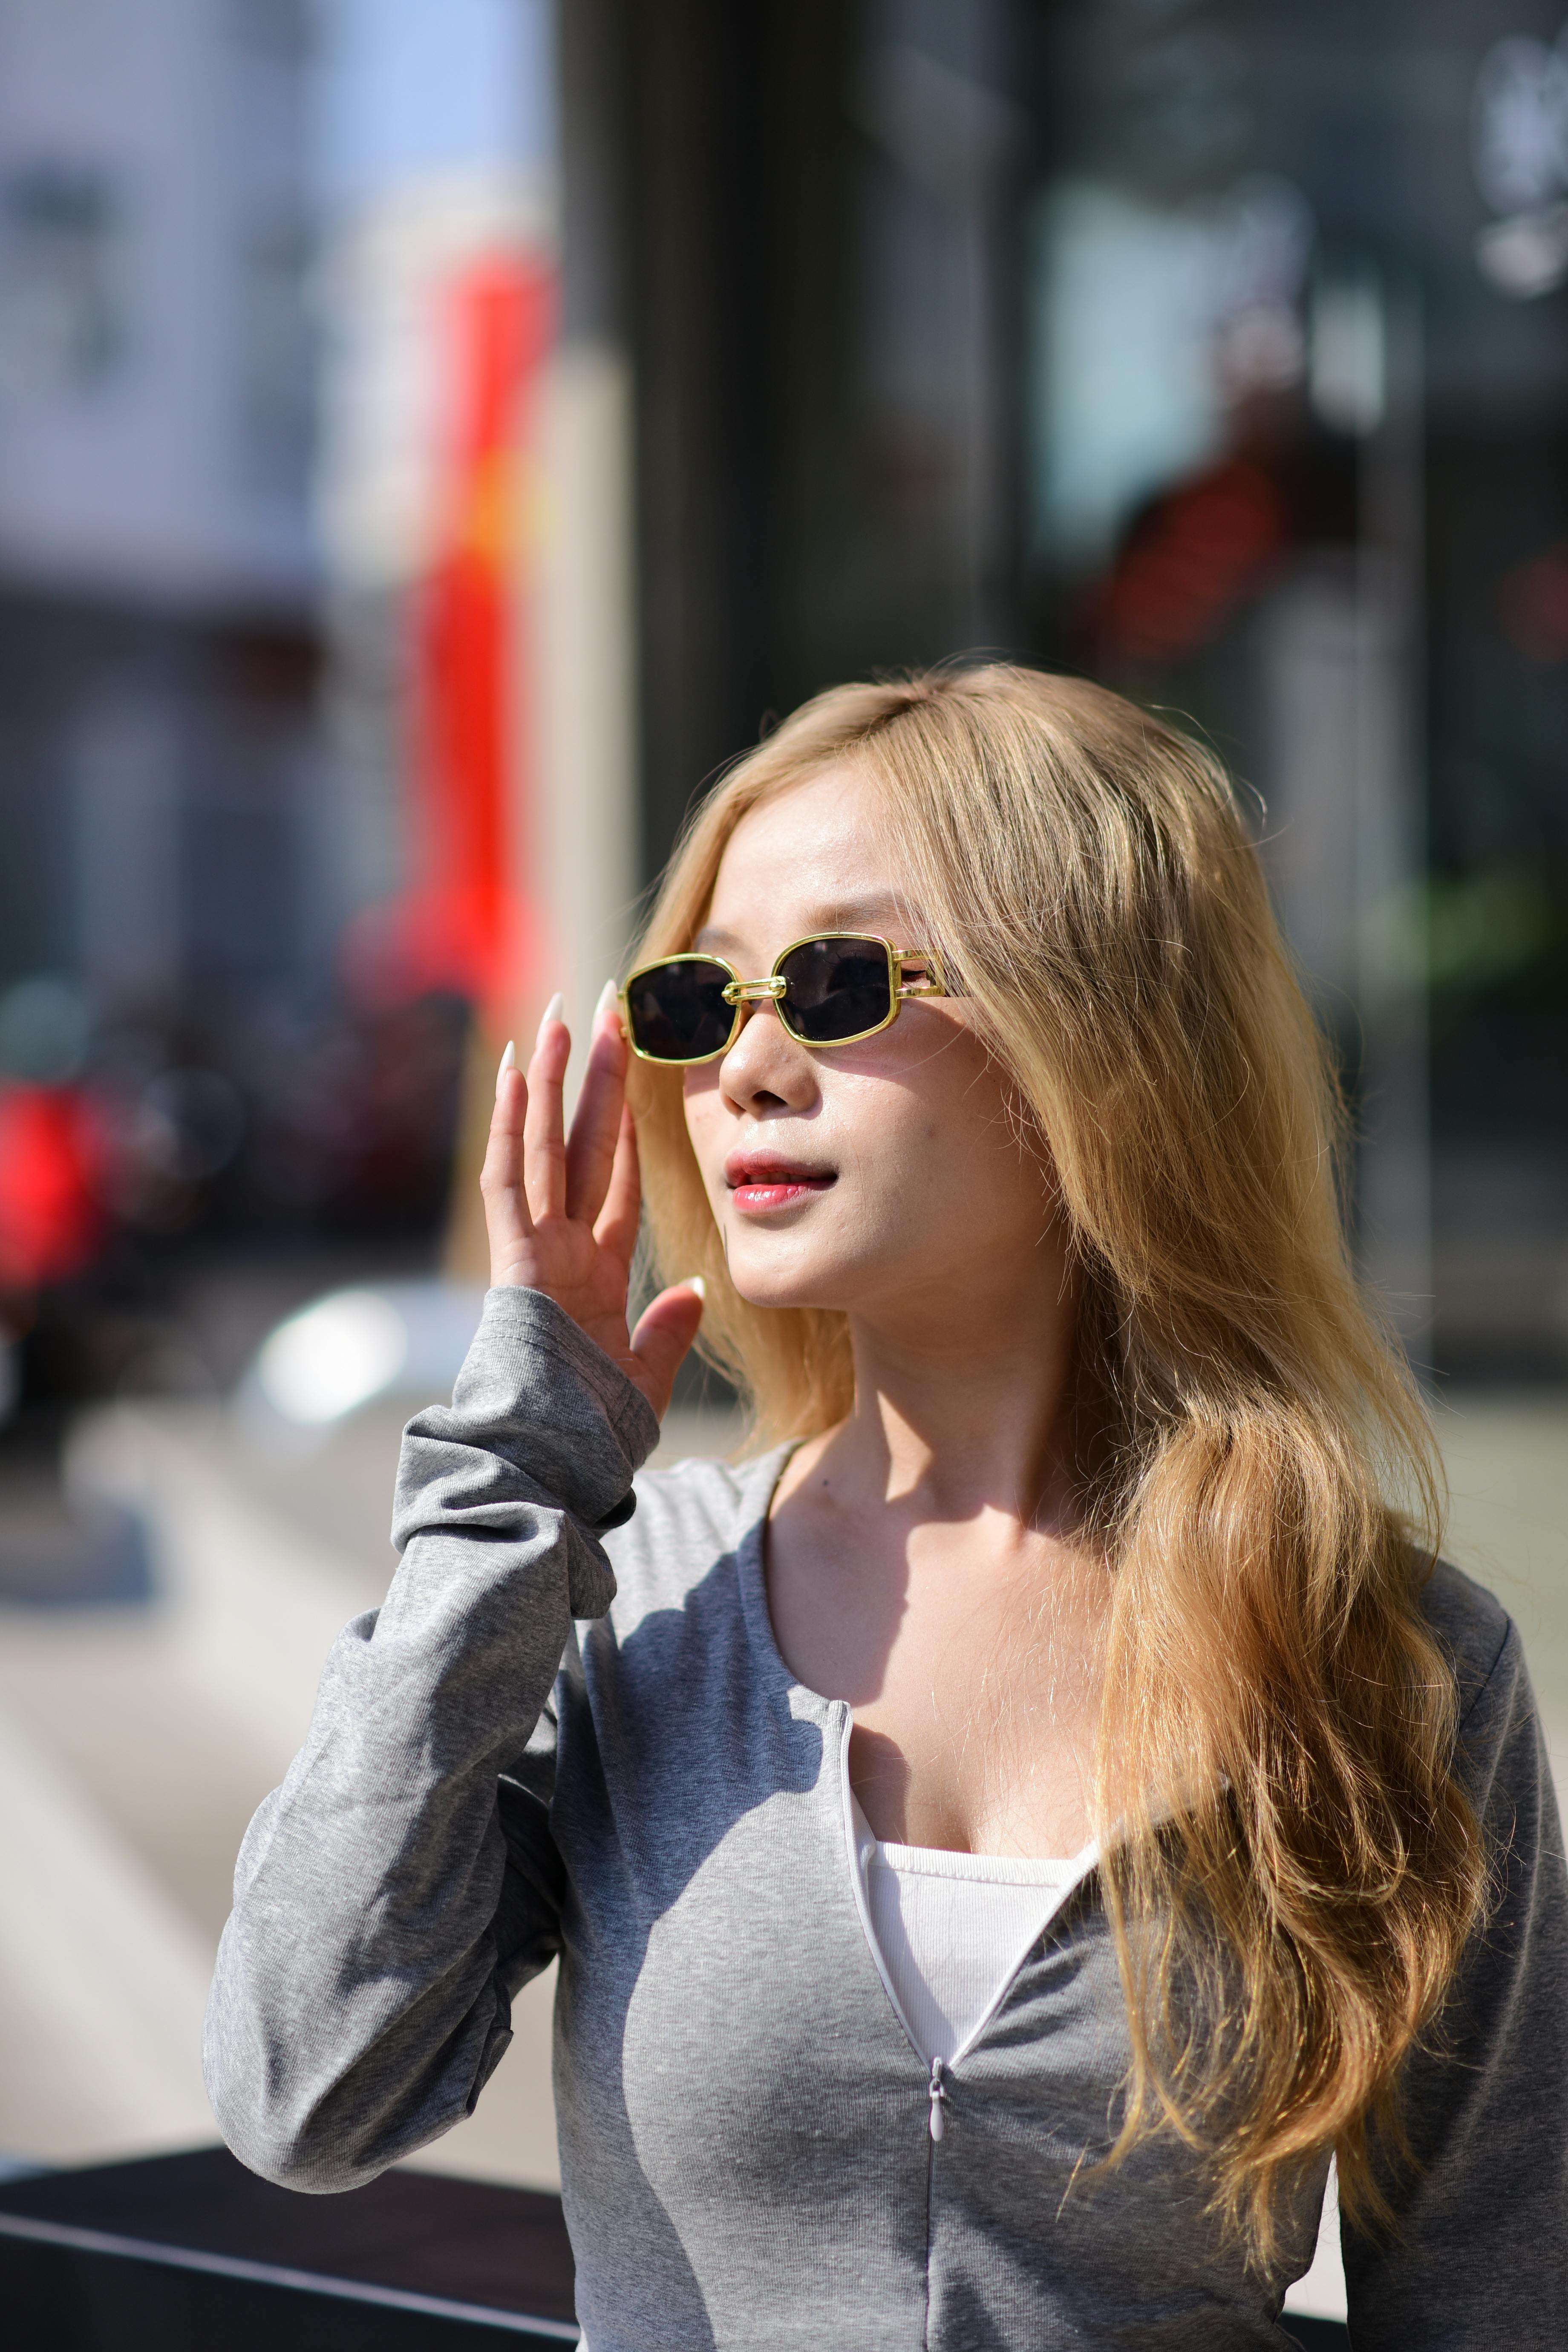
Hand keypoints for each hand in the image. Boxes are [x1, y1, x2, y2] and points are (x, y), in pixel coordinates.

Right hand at [480, 991, 705, 1419]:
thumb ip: (666, 1333)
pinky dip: (508, 1125)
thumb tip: (693, 1292)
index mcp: (592, 1272)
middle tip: (606, 1006)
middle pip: (579, 1143)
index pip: (613, 1178)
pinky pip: (509, 1179)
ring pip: (541, 1145)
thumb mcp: (645, 1378)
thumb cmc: (589, 1437)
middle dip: (593, 1075)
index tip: (637, 1068)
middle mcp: (558, 1248)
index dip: (623, 1122)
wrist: (548, 1467)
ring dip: (551, 1078)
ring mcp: (531, 1249)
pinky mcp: (512, 1258)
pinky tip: (514, 1072)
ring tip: (562, 1013)